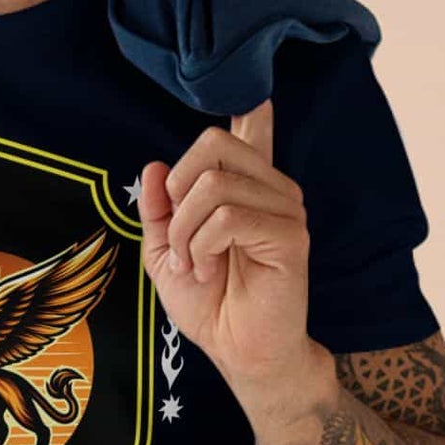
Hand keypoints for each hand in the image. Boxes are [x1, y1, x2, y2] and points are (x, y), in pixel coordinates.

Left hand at [137, 98, 324, 401]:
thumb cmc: (209, 304)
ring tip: (196, 265)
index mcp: (245, 188)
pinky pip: (227, 218)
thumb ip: (159, 210)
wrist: (235, 350)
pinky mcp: (289, 234)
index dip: (251, 108)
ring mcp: (285, 208)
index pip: (252, 131)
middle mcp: (270, 188)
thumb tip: (155, 166)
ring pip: (213, 185)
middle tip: (181, 240)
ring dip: (187, 233)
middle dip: (178, 194)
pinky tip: (210, 270)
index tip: (256, 94)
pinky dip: (203, 247)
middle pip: (213, 144)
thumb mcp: (166, 252)